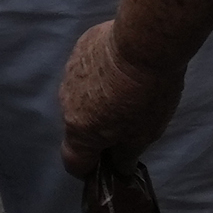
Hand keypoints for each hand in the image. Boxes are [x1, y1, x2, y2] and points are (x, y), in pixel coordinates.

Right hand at [60, 16, 181, 176]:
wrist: (143, 43)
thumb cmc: (147, 95)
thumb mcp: (145, 133)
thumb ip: (126, 154)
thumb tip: (119, 166)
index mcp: (80, 130)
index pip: (72, 162)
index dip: (89, 169)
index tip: (106, 165)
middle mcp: (66, 105)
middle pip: (78, 126)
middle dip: (97, 129)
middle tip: (127, 120)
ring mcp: (68, 75)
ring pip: (80, 97)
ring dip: (97, 99)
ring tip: (126, 90)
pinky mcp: (77, 52)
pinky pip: (84, 71)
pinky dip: (98, 75)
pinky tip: (121, 67)